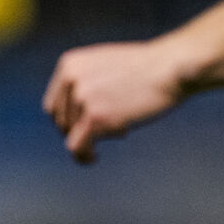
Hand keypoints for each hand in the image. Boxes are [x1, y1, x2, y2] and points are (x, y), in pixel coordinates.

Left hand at [43, 40, 188, 163]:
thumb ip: (83, 82)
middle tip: (107, 127)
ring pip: (71, 136)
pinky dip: (83, 157)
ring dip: (93, 137)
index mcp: (69, 65)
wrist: (170, 68)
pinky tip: (94, 158)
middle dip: (79, 130)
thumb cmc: (145, 68)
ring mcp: (82, 99)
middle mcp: (71, 79)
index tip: (83, 126)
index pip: (53, 105)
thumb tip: (70, 111)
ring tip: (121, 125)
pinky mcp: (95, 118)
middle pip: (60, 122)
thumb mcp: (104, 64)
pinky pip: (76, 147)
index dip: (67, 120)